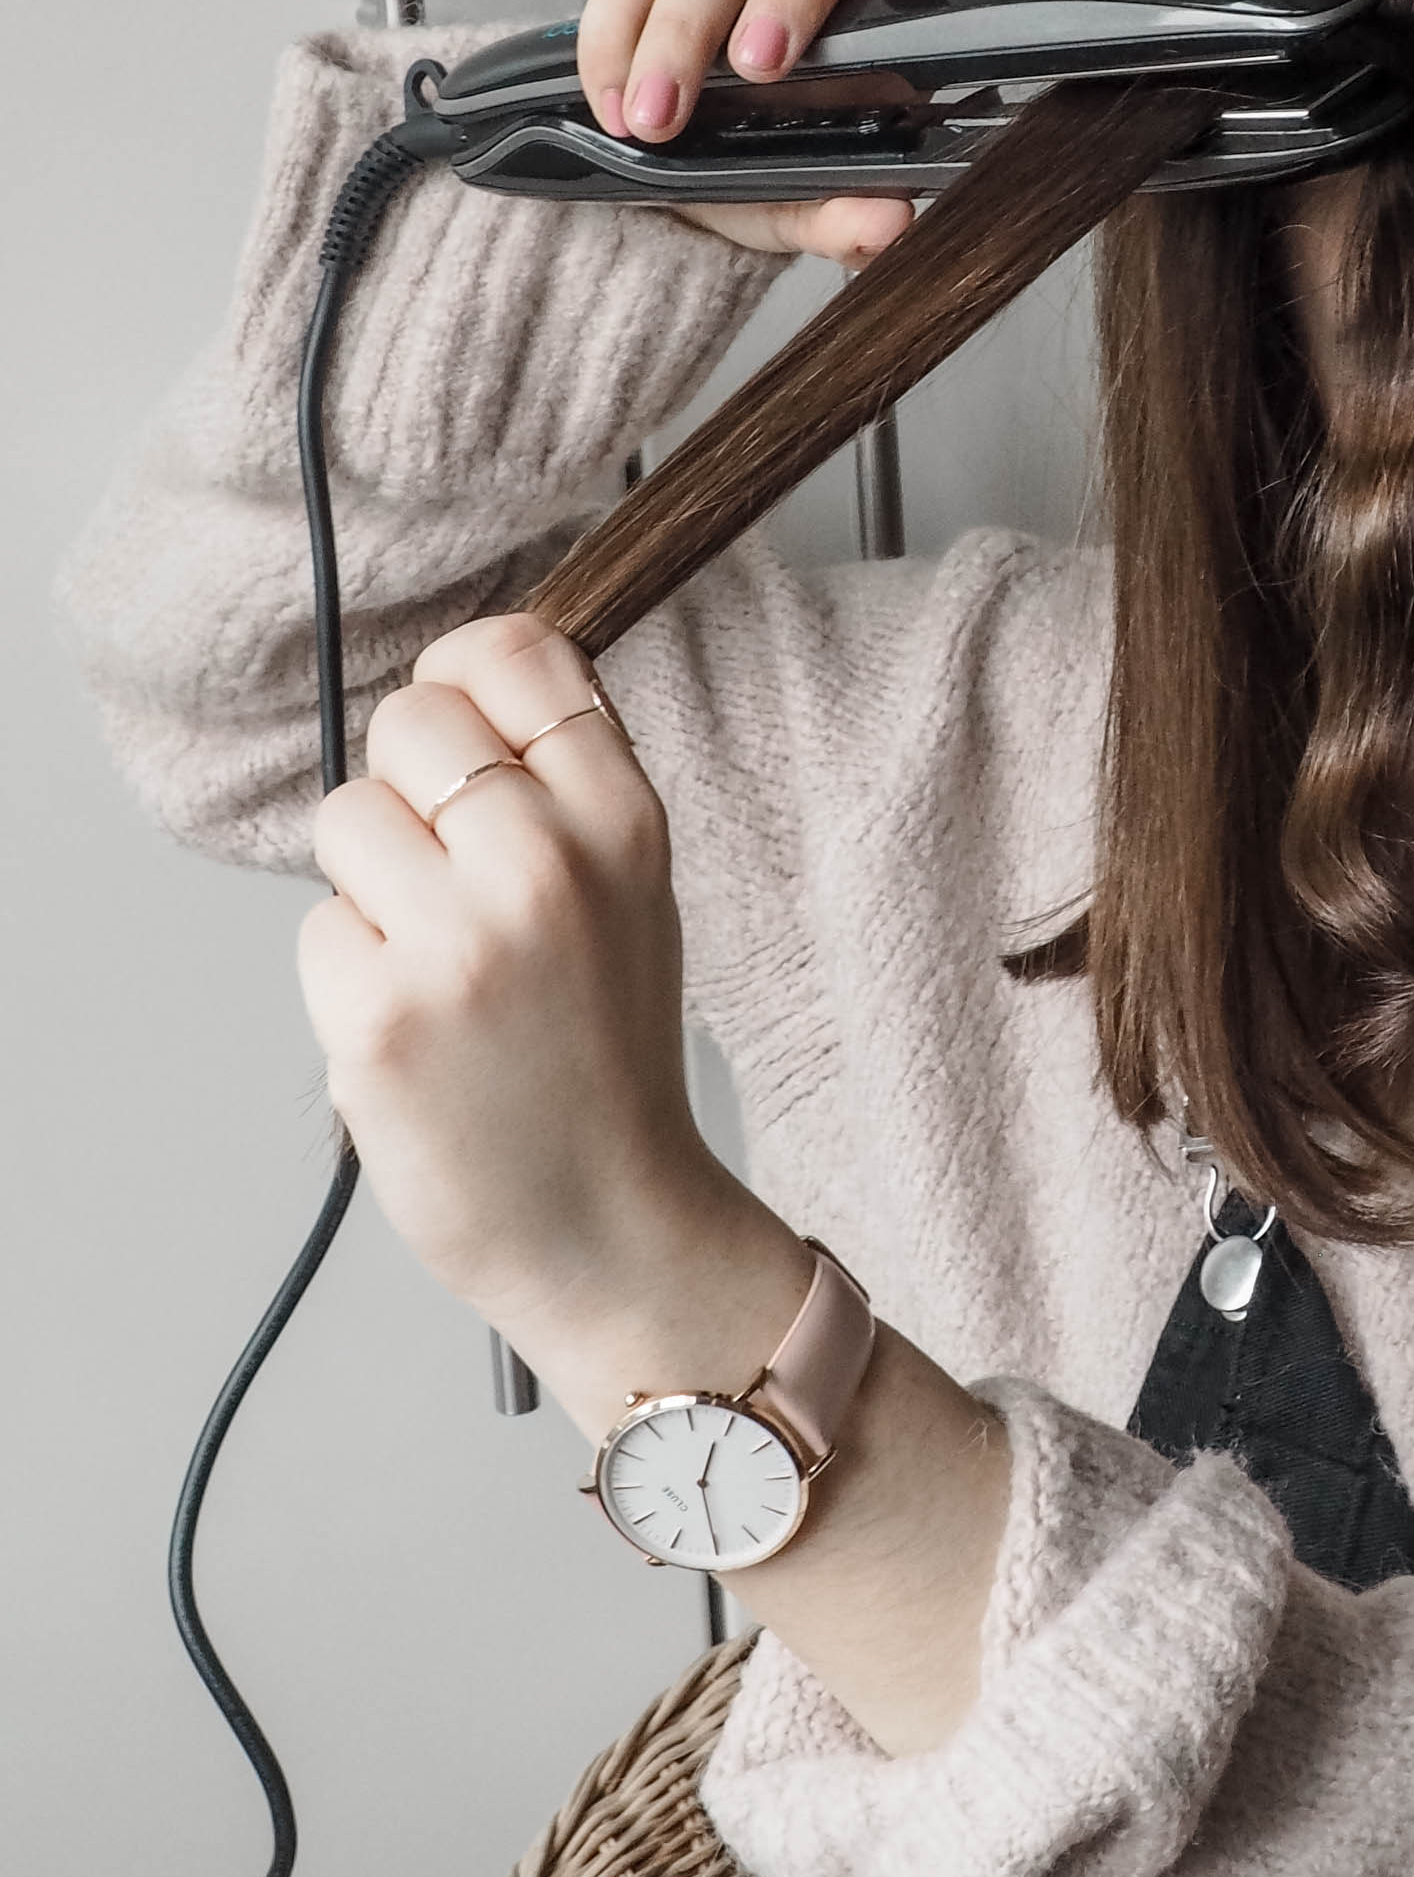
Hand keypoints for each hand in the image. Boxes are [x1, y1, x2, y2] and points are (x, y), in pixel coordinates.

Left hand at [297, 609, 798, 1391]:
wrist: (608, 1223)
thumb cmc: (603, 1053)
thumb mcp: (633, 892)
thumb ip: (563, 785)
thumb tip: (454, 685)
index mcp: (625, 820)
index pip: (514, 652)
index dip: (464, 679)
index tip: (462, 737)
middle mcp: (548, 864)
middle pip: (412, 723)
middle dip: (406, 790)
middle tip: (446, 878)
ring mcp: (462, 940)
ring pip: (347, 820)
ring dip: (368, 888)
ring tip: (436, 964)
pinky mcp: (381, 1016)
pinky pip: (318, 932)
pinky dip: (349, 979)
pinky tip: (416, 1031)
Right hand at [573, 0, 970, 267]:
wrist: (679, 164)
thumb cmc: (764, 162)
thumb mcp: (804, 207)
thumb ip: (847, 219)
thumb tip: (888, 223)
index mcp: (886, 6)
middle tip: (754, 68)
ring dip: (680, 26)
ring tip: (658, 109)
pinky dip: (617, 24)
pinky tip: (613, 87)